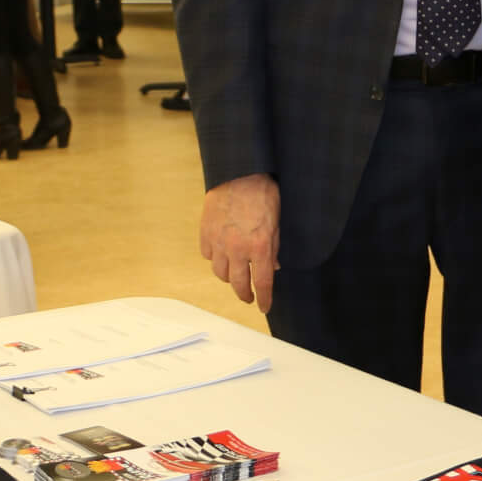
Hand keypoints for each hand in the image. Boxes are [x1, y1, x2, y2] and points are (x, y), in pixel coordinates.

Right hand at [200, 173, 279, 311]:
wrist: (240, 173)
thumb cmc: (263, 194)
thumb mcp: (276, 222)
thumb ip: (273, 248)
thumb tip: (273, 268)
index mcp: (260, 246)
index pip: (262, 283)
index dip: (263, 299)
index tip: (264, 307)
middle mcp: (237, 248)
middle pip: (237, 284)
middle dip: (244, 294)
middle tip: (248, 297)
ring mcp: (219, 241)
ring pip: (220, 272)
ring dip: (229, 277)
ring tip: (235, 274)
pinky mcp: (205, 232)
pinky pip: (208, 255)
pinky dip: (216, 258)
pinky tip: (222, 254)